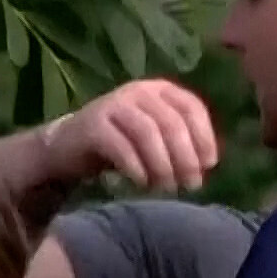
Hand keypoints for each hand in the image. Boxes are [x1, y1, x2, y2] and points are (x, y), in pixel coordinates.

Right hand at [42, 79, 218, 193]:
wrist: (68, 147)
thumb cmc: (119, 145)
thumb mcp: (154, 139)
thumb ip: (179, 143)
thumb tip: (207, 164)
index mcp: (159, 90)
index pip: (191, 107)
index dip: (204, 136)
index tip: (208, 166)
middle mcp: (138, 91)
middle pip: (171, 122)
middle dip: (185, 157)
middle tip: (189, 185)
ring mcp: (114, 105)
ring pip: (147, 132)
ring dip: (161, 164)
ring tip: (165, 187)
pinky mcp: (93, 124)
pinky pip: (120, 145)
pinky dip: (135, 167)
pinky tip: (141, 183)